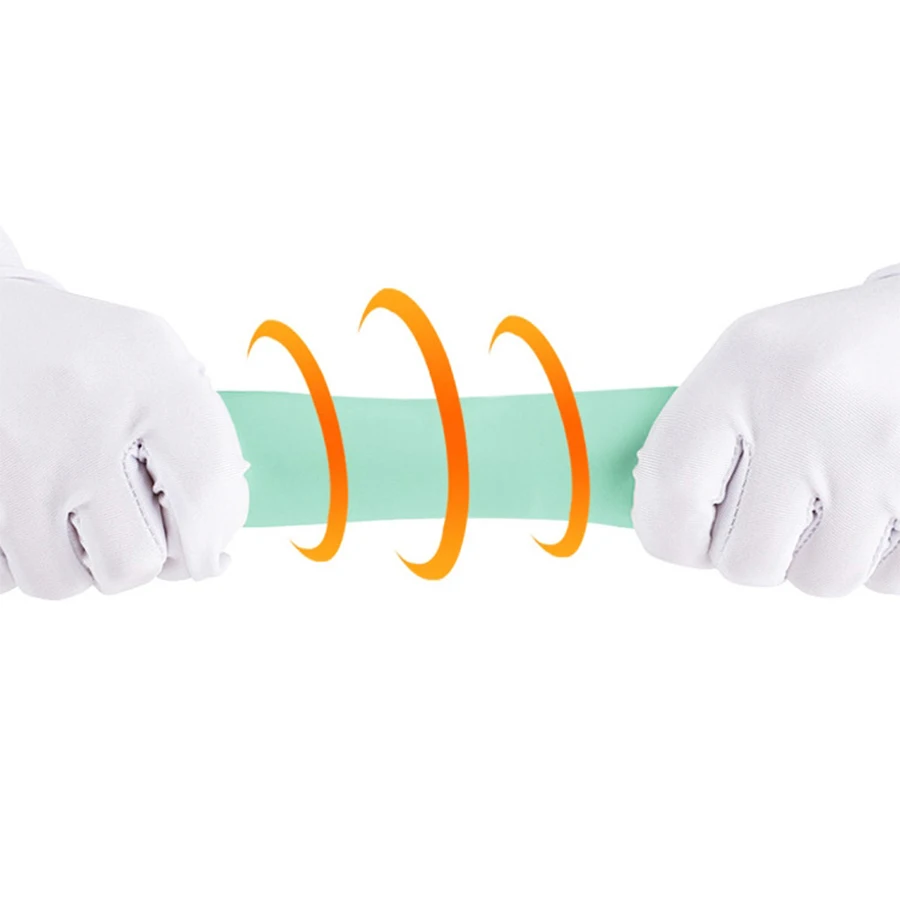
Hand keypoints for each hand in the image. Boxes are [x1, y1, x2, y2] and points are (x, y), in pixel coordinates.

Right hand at [0, 229, 248, 598]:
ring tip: (71, 509)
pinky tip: (25, 509)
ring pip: (62, 582)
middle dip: (139, 555)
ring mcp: (14, 460)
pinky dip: (16, 559)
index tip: (207, 550)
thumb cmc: (83, 352)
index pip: (208, 490)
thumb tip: (213, 552)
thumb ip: (200, 444)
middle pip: (135, 561)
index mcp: (151, 377)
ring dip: (75, 562)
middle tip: (129, 521)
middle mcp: (81, 420)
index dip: (214, 536)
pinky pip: (4, 577)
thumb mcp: (156, 358)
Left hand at [633, 264, 899, 596]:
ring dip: (824, 555)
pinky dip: (882, 556)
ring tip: (843, 496)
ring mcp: (879, 448)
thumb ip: (702, 440)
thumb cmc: (835, 356)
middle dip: (758, 548)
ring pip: (818, 579)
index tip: (686, 541)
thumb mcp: (756, 362)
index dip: (670, 534)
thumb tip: (662, 529)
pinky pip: (885, 581)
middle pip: (743, 559)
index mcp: (745, 365)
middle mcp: (806, 403)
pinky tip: (885, 498)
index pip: (668, 488)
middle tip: (782, 505)